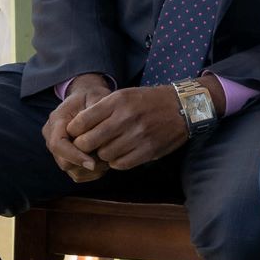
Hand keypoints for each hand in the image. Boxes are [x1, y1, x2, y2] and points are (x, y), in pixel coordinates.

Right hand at [43, 73, 112, 181]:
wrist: (87, 98)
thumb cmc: (93, 97)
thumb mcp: (96, 97)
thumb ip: (95, 111)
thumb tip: (97, 130)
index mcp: (56, 121)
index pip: (58, 145)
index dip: (74, 156)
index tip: (93, 163)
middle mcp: (52, 136)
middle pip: (63, 161)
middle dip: (85, 164)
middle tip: (108, 159)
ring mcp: (58, 148)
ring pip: (71, 170)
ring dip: (90, 170)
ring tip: (108, 158)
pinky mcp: (66, 156)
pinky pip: (77, 173)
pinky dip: (91, 173)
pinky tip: (105, 163)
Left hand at [69, 85, 191, 170]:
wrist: (184, 107)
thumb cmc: (149, 101)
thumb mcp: (124, 96)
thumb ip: (100, 110)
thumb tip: (76, 130)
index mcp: (117, 102)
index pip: (80, 122)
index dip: (74, 131)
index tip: (78, 133)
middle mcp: (126, 118)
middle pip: (88, 142)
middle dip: (85, 146)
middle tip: (90, 144)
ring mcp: (138, 136)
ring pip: (103, 155)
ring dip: (104, 154)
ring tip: (111, 147)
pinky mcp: (148, 150)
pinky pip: (120, 164)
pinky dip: (117, 161)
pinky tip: (123, 153)